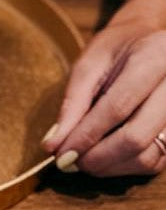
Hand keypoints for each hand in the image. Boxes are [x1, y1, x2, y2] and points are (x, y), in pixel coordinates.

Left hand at [44, 0, 165, 176]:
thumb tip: (54, 145)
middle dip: (96, 158)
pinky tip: (107, 157)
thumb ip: (72, 105)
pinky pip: (155, 162)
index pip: (117, 108)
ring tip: (86, 159)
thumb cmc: (117, 50)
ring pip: (147, 156)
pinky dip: (126, 167)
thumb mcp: (88, 66)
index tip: (60, 155)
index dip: (84, 137)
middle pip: (136, 137)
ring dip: (109, 167)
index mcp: (155, 58)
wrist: (150, 42)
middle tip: (70, 162)